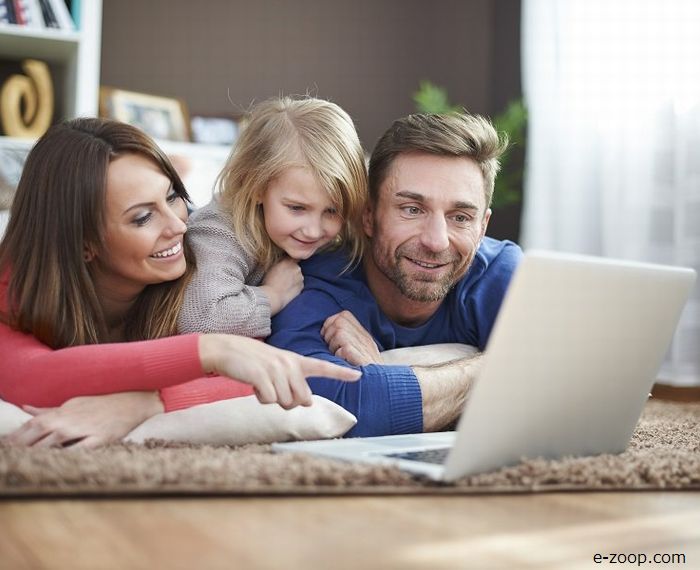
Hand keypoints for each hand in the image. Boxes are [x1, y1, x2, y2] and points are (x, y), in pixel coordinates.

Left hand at [2, 392, 163, 447]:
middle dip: (20, 444)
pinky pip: (81, 449)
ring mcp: (86, 429)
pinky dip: (68, 455)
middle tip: (6, 456)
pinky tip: (56, 463)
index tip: (3, 446)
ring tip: (22, 461)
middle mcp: (71, 419)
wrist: (133, 401)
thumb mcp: (74, 403)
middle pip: (39, 432)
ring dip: (37, 450)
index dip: (15, 436)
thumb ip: (48, 410)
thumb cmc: (102, 404)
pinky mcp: (102, 438)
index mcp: (63, 411)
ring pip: (55, 440)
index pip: (32, 424)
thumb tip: (25, 408)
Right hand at [199, 335, 360, 408]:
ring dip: (272, 399)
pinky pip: (270, 400)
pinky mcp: (262, 376)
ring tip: (262, 384)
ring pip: (286, 403)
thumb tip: (306, 404)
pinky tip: (254, 386)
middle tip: (274, 389)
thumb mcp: (276, 368)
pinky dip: (261, 398)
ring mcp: (276, 369)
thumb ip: (293, 383)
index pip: (323, 367)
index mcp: (295, 360)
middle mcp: (290, 364)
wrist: (227, 350)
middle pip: (302, 400)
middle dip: (289, 401)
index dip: (341, 373)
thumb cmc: (253, 362)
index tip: (359, 375)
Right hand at [261, 257, 302, 314]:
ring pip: (298, 276)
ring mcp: (300, 277)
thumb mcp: (272, 268)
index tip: (286, 267)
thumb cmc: (268, 283)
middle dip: (292, 271)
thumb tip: (285, 263)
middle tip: (284, 278)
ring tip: (285, 285)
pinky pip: (299, 284)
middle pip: (296, 267)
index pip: (293, 258)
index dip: (290, 262)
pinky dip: (295, 286)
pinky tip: (288, 290)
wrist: (272, 297)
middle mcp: (296, 267)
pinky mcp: (302, 286)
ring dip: (294, 279)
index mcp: (287, 261)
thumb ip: (281, 263)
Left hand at [321, 310, 381, 365]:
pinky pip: (342, 349)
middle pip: (339, 322)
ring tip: (337, 355)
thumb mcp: (360, 350)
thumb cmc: (364, 370)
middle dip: (329, 334)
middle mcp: (364, 337)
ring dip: (333, 345)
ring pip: (339, 334)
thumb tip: (326, 330)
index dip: (331, 323)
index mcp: (363, 333)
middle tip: (331, 347)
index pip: (344, 315)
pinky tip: (342, 361)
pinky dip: (338, 355)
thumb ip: (348, 337)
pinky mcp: (361, 357)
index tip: (328, 336)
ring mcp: (363, 346)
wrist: (379, 384)